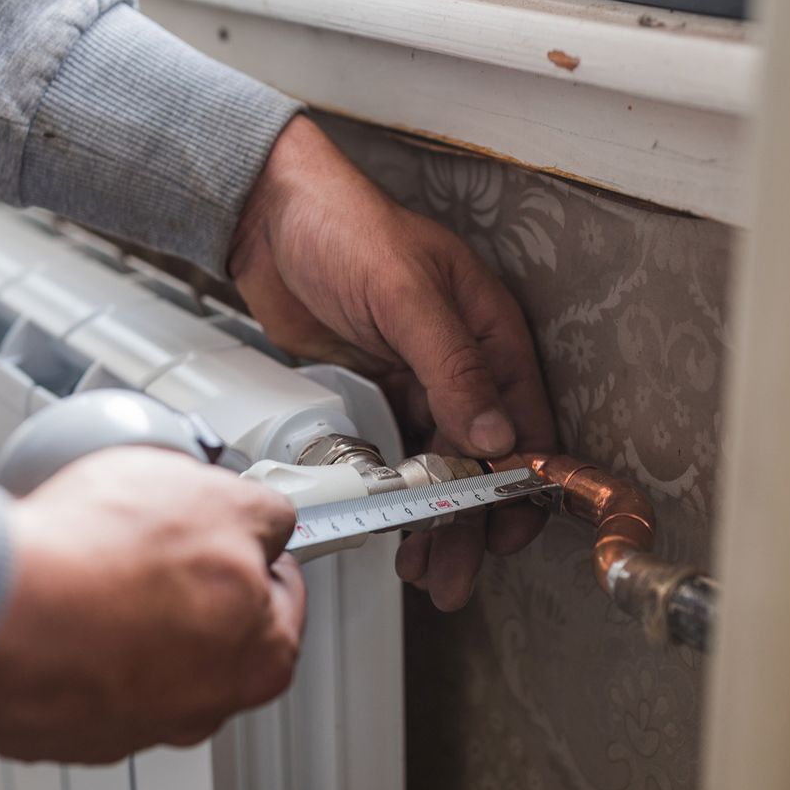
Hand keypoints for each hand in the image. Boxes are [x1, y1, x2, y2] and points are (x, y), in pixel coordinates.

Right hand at [0, 448, 305, 763]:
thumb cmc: (106, 564)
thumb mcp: (221, 497)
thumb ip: (261, 515)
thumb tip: (265, 519)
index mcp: (260, 659)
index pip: (280, 598)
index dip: (252, 550)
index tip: (230, 533)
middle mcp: (199, 709)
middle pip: (210, 634)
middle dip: (186, 586)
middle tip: (151, 542)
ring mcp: (124, 726)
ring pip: (139, 658)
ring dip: (122, 617)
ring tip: (89, 566)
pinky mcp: (57, 729)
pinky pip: (76, 675)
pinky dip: (70, 643)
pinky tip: (53, 601)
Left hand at [229, 115, 555, 609]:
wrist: (265, 215)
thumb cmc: (343, 225)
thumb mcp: (405, 294)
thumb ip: (453, 367)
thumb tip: (496, 438)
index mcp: (490, 328)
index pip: (525, 419)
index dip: (522, 482)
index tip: (508, 531)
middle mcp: (463, 358)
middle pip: (483, 457)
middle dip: (474, 519)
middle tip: (458, 573)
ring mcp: (419, 377)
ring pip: (442, 464)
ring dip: (437, 516)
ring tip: (425, 568)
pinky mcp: (378, 390)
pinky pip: (398, 453)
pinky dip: (400, 493)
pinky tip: (394, 525)